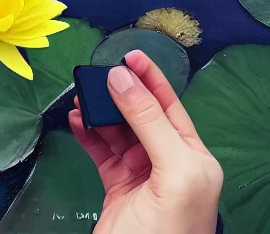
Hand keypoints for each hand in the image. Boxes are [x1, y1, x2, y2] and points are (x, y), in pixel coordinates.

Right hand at [69, 51, 222, 233]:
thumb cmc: (169, 231)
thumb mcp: (170, 171)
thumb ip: (148, 123)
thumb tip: (123, 81)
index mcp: (192, 156)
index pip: (169, 106)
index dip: (151, 78)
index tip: (130, 54)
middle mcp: (168, 162)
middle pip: (139, 114)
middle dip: (118, 93)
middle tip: (95, 74)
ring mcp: (141, 174)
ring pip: (116, 131)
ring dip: (98, 112)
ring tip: (80, 98)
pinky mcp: (117, 187)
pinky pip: (100, 151)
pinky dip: (87, 134)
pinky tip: (76, 122)